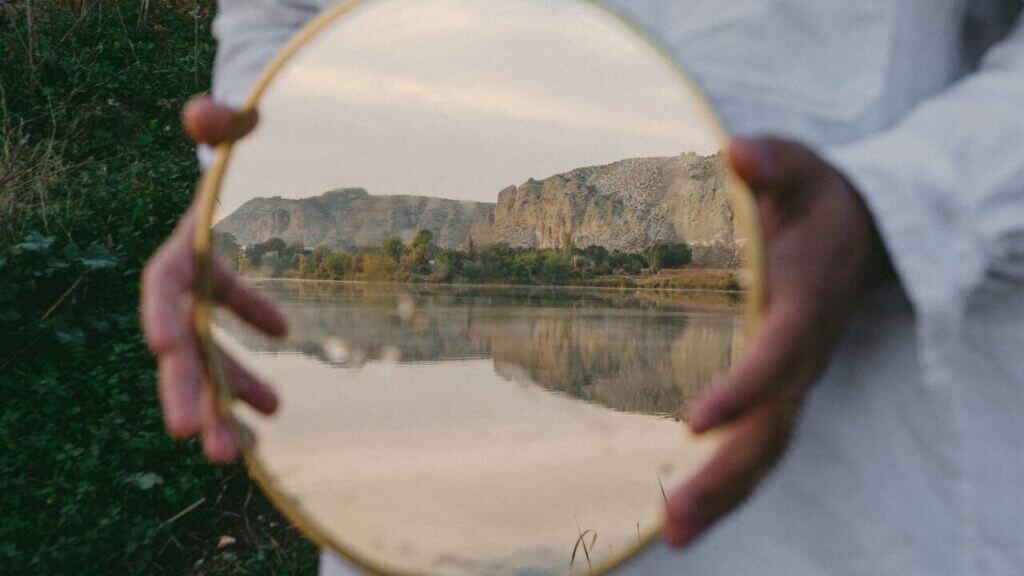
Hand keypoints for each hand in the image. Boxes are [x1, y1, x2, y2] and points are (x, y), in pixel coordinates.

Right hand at [140, 96, 283, 462]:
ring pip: (208, 363)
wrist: (237, 161)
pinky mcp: (223, 308)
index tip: (169, 348)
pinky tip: (274, 409)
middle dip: (188, 390)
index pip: (164, 284)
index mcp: (182, 245)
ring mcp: (203, 301)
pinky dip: (250, 378)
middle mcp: (185, 283)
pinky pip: (232, 351)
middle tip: (200, 440)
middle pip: (181, 344)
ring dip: (223, 405)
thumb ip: (222, 120)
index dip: (164, 313)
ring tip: (248, 453)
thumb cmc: (236, 141)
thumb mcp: (236, 125)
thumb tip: (201, 113)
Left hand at [663, 137, 890, 546]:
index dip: (741, 388)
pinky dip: (731, 483)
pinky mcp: (781, 389)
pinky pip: (761, 444)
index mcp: (805, 302)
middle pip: (772, 428)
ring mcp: (794, 378)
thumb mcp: (799, 166)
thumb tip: (737, 153)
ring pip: (768, 449)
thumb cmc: (816, 199)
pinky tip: (690, 510)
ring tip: (674, 534)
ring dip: (725, 495)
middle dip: (725, 476)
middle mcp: (803, 353)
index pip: (776, 354)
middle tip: (674, 520)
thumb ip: (773, 162)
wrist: (860, 231)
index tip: (693, 419)